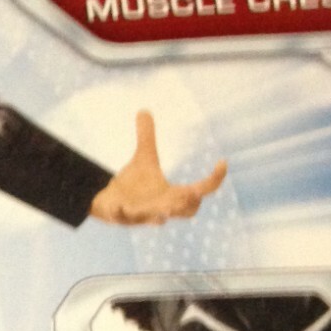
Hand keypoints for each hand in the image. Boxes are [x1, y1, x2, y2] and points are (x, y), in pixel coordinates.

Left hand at [89, 110, 225, 225]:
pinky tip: (116, 206)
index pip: (203, 190)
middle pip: (187, 211)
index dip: (215, 179)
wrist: (108, 202)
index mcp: (174, 194)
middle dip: (190, 203)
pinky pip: (122, 218)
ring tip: (164, 211)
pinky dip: (120, 213)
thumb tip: (144, 110)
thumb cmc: (132, 185)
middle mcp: (162, 207)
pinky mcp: (122, 217)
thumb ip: (147, 137)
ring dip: (160, 214)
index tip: (222, 162)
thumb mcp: (143, 158)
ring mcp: (143, 215)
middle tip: (194, 192)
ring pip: (157, 220)